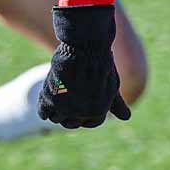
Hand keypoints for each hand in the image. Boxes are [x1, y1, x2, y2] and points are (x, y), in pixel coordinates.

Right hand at [40, 5, 131, 127]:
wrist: (86, 47)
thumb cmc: (101, 64)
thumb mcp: (112, 86)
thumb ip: (116, 104)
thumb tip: (126, 117)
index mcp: (99, 112)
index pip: (91, 123)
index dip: (85, 116)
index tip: (79, 106)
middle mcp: (83, 114)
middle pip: (71, 123)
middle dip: (68, 113)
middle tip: (66, 98)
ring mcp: (66, 108)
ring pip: (56, 117)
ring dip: (54, 107)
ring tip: (58, 92)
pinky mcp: (51, 100)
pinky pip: (43, 111)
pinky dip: (43, 106)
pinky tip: (47, 96)